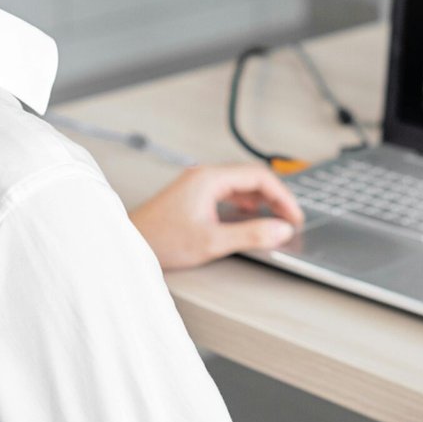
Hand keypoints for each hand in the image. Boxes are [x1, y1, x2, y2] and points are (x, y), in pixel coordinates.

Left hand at [129, 163, 303, 270]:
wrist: (128, 245)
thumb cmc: (160, 240)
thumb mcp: (212, 241)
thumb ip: (251, 235)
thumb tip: (281, 230)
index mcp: (210, 178)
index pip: (259, 177)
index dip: (282, 196)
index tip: (294, 215)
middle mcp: (205, 176)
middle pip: (252, 178)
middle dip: (275, 197)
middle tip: (289, 219)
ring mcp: (199, 185)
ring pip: (241, 185)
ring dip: (261, 201)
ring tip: (275, 220)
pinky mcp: (194, 196)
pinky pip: (229, 193)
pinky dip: (246, 204)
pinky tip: (251, 218)